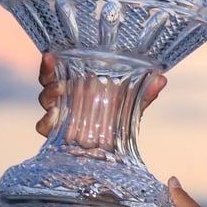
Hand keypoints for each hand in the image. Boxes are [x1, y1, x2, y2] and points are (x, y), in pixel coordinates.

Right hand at [34, 52, 166, 137]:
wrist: (116, 150)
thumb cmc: (119, 116)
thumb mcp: (131, 103)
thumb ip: (144, 93)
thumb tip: (162, 78)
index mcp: (75, 88)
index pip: (56, 73)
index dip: (49, 65)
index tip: (49, 55)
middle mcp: (63, 101)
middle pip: (46, 89)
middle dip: (49, 84)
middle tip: (59, 84)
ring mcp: (59, 119)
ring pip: (44, 107)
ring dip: (49, 99)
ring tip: (60, 94)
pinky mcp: (58, 137)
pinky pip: (45, 129)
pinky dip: (47, 123)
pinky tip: (55, 119)